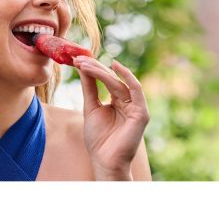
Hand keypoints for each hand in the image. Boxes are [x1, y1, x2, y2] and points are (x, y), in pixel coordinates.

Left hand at [72, 56, 149, 180]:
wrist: (104, 161)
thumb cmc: (99, 139)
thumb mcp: (91, 107)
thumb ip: (89, 88)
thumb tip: (82, 67)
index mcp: (118, 101)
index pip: (106, 79)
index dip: (92, 68)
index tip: (77, 59)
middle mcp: (128, 102)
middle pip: (112, 78)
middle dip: (95, 67)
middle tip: (78, 58)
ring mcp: (136, 107)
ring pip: (119, 82)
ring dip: (102, 70)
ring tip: (85, 63)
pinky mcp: (141, 113)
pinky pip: (136, 90)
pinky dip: (127, 77)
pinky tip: (114, 66)